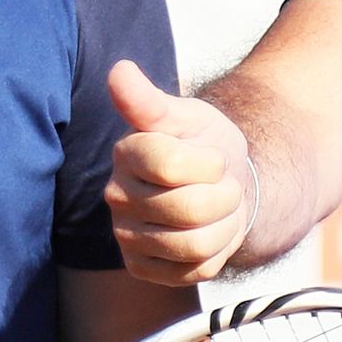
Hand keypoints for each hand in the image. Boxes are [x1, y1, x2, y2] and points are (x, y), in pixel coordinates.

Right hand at [104, 59, 257, 289]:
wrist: (218, 184)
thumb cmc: (202, 144)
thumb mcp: (188, 116)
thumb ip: (152, 100)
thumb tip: (119, 71)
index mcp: (126, 154)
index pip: (173, 166)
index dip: (210, 163)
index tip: (212, 157)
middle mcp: (117, 197)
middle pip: (190, 209)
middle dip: (224, 195)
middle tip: (222, 184)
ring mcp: (127, 236)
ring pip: (195, 244)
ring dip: (224, 224)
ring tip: (218, 208)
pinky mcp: (143, 268)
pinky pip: (196, 270)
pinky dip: (217, 251)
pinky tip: (209, 232)